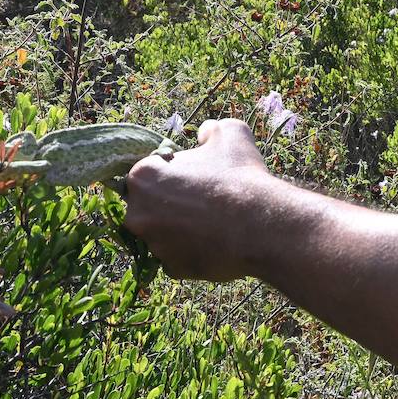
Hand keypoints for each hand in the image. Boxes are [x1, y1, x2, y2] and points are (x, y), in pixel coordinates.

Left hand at [122, 119, 272, 280]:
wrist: (260, 224)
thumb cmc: (240, 175)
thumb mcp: (229, 133)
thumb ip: (209, 129)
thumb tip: (204, 133)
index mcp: (142, 177)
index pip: (146, 175)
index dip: (170, 174)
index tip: (193, 178)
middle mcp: (137, 213)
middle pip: (148, 207)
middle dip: (169, 205)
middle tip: (200, 202)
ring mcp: (153, 244)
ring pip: (162, 235)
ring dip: (179, 230)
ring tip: (211, 224)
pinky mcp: (171, 269)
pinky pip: (177, 258)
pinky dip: (191, 252)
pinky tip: (214, 243)